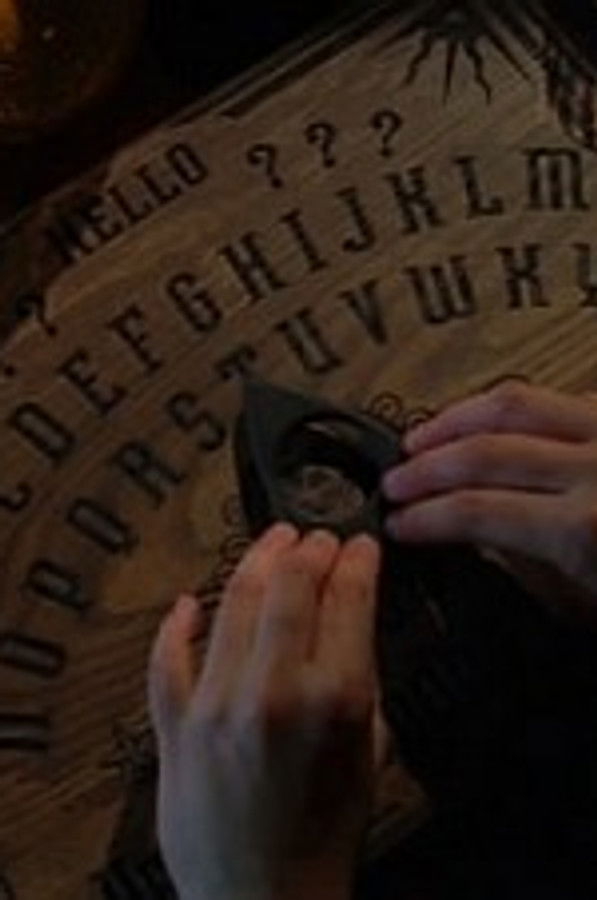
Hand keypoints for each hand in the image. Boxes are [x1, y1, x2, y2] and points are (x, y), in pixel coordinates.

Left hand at [148, 524, 381, 899]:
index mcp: (336, 700)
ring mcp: (217, 706)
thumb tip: (348, 626)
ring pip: (233, 604)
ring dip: (254, 562)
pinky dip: (176, 624)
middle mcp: (274, 692)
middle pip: (289, 587)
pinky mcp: (174, 728)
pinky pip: (167, 659)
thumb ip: (362, 685)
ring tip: (271, 542)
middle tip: (315, 536)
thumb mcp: (369, 755)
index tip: (360, 544)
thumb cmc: (326, 835)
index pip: (348, 599)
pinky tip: (189, 601)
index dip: (357, 560)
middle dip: (308, 549)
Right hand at [382, 380, 596, 624]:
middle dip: (426, 467)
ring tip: (422, 437)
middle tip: (395, 481)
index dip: (426, 516)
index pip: (477, 510)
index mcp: (584, 529)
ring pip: (513, 402)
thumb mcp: (588, 604)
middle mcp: (596, 469)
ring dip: (456, 419)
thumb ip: (531, 569)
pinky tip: (486, 419)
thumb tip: (477, 543)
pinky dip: (506, 406)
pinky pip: (551, 395)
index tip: (399, 524)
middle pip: (484, 451)